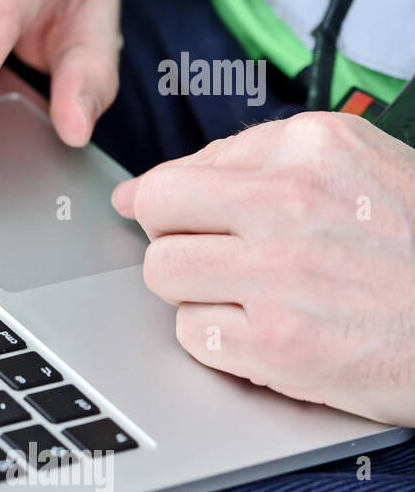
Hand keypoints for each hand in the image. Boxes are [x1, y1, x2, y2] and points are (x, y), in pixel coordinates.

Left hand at [112, 111, 414, 425]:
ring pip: (163, 273)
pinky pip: (191, 334)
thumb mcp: (359, 167)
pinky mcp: (278, 343)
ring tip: (253, 297)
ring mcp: (282, 273)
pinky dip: (221, 342)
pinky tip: (270, 334)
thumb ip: (247, 164)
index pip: (178, 170)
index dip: (182, 207)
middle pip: (156, 214)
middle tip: (222, 260)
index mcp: (312, 148)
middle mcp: (292, 201)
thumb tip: (133, 194)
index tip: (199, 225)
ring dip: (195, 291)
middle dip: (176, 240)